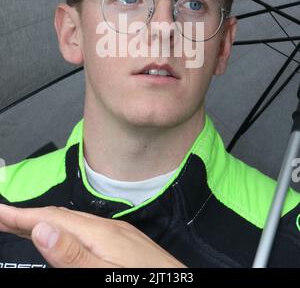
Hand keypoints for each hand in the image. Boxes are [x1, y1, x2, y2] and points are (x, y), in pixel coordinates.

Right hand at [0, 204, 185, 267]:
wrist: (182, 284)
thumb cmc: (147, 280)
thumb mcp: (105, 273)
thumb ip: (73, 255)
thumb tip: (41, 229)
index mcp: (100, 233)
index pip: (53, 219)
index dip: (21, 216)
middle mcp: (108, 228)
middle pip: (61, 217)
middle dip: (29, 216)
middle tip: (3, 218)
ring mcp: (118, 234)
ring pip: (74, 223)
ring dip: (47, 222)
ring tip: (25, 225)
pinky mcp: (124, 243)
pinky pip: (86, 230)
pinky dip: (66, 230)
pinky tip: (64, 236)